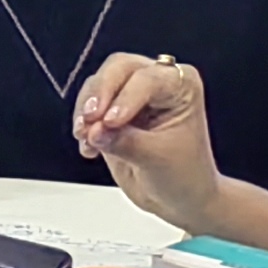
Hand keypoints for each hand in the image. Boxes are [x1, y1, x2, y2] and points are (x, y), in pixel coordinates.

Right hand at [71, 52, 228, 236]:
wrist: (180, 198)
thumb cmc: (185, 175)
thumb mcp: (158, 159)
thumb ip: (125, 142)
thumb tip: (95, 131)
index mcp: (180, 85)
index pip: (147, 79)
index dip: (125, 99)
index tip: (110, 123)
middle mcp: (156, 80)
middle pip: (118, 69)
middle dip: (100, 94)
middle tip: (89, 121)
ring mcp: (131, 93)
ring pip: (98, 84)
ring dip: (86, 110)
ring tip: (86, 137)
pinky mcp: (111, 109)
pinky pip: (88, 104)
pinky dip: (83, 124)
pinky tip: (88, 148)